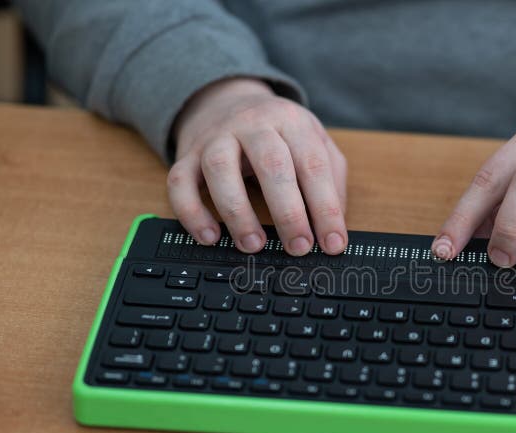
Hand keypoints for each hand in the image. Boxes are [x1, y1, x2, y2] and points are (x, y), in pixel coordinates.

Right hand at [169, 77, 347, 254]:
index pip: (313, 166)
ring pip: (221, 169)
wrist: (228, 100)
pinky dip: (191, 213)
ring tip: (253, 245)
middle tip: (299, 247)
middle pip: (271, 164)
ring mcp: (216, 136)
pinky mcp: (188, 154)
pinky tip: (209, 237)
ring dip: (237, 213)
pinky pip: (180, 181)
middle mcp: (253, 124)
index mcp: (291, 122)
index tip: (333, 244)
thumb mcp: (314, 142)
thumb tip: (335, 226)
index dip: (326, 208)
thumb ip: (332, 180)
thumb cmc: (279, 133)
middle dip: (288, 213)